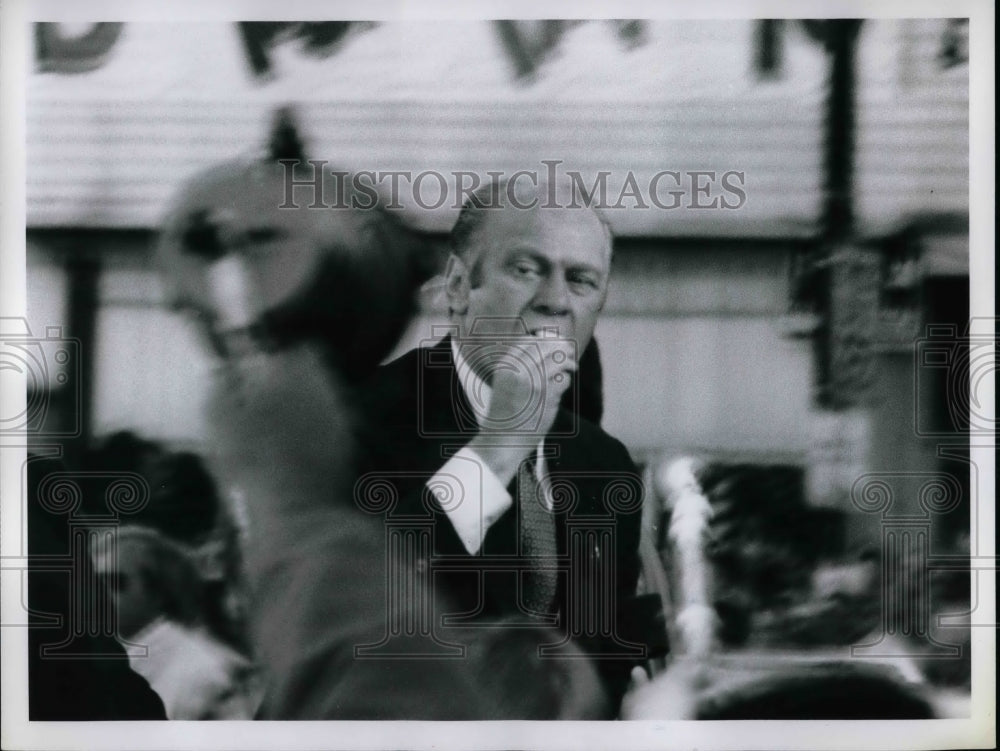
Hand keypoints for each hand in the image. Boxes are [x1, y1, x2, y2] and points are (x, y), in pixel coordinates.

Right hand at [466, 334, 576, 484]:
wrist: (502, 439)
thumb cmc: (506, 411)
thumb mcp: (504, 382)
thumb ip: (520, 365)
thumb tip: (546, 345)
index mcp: (506, 366)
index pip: (528, 341)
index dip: (546, 339)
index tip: (556, 342)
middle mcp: (518, 370)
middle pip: (546, 346)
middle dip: (562, 346)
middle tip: (571, 350)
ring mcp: (533, 382)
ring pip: (558, 360)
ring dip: (569, 362)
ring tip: (572, 367)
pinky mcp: (546, 396)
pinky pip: (563, 380)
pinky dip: (566, 381)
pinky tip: (561, 388)